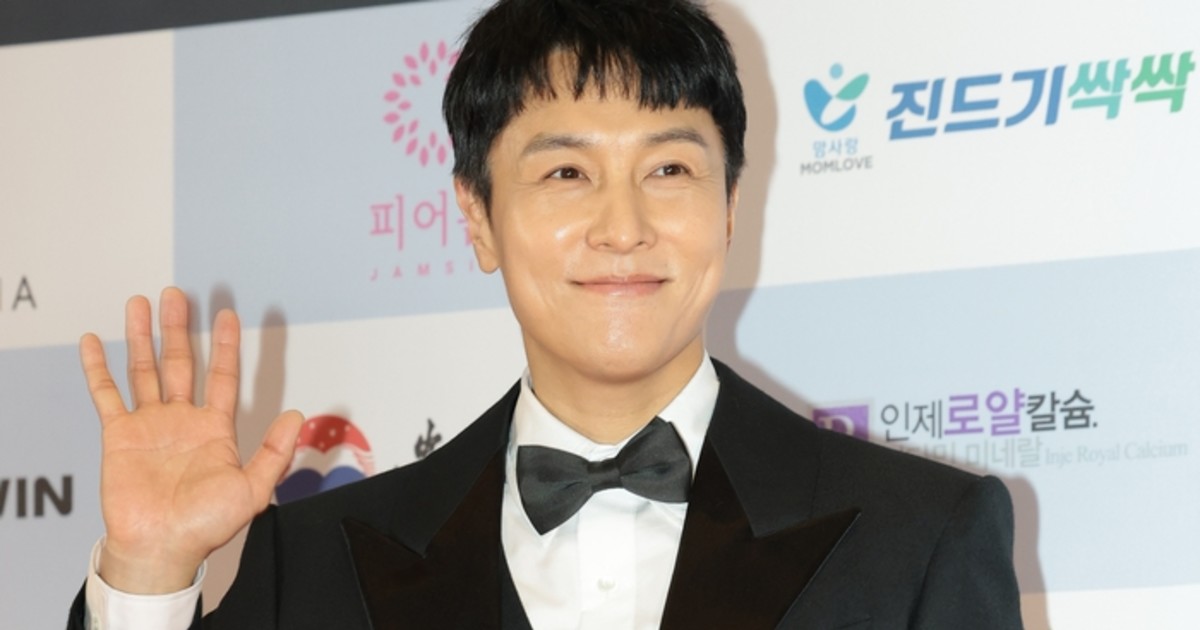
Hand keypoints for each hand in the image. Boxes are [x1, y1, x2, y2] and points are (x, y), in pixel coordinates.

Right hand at [79, 287, 302, 593]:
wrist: (162, 547)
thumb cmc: (206, 526)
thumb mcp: (254, 489)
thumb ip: (275, 452)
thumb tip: (297, 414)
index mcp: (215, 429)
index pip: (221, 376)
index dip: (225, 345)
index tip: (227, 314)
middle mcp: (182, 420)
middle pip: (181, 362)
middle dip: (179, 328)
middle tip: (176, 294)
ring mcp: (150, 425)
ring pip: (145, 369)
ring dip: (141, 337)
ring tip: (140, 302)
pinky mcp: (119, 435)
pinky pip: (106, 395)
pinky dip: (97, 368)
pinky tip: (93, 341)